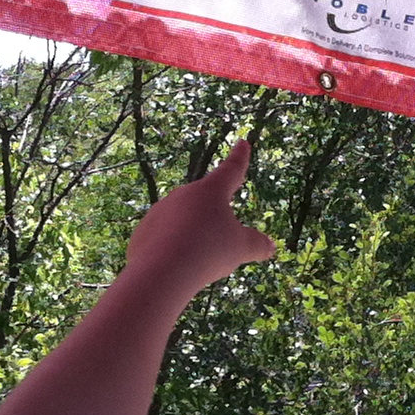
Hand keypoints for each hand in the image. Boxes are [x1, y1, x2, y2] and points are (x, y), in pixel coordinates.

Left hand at [121, 139, 275, 303]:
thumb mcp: (240, 249)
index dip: (239, 158)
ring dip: (191, 236)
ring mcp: (160, 212)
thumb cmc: (208, 252)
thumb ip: (256, 245)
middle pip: (203, 203)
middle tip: (219, 241)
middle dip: (212, 217)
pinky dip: (172, 251)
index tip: (242, 143)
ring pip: (182, 222)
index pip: (230, 170)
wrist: (162, 271)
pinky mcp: (143, 232)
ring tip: (198, 260)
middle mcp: (183, 195)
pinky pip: (163, 239)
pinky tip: (177, 268)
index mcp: (211, 191)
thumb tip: (270, 246)